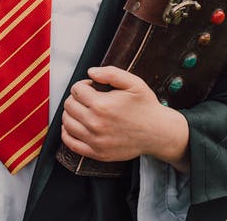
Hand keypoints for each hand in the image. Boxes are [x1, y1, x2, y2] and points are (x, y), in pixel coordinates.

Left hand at [61, 66, 189, 171]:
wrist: (159, 133)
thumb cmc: (146, 107)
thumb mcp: (134, 83)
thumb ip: (111, 73)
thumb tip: (91, 72)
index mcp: (102, 105)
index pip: (76, 90)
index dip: (84, 86)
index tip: (92, 88)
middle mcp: (96, 124)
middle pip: (69, 105)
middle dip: (77, 99)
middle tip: (89, 99)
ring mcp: (95, 140)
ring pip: (67, 122)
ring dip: (72, 114)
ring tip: (85, 111)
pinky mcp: (97, 153)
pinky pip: (70, 143)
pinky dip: (67, 133)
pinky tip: (77, 126)